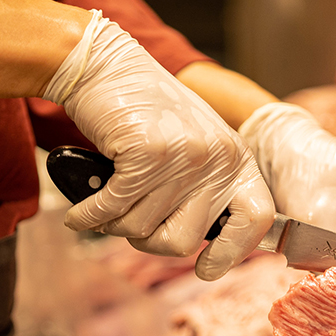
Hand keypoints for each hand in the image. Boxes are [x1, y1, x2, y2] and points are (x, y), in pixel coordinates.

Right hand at [43, 12, 274, 280]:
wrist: (105, 66)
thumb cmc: (143, 111)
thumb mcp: (190, 145)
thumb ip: (202, 188)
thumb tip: (195, 246)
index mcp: (235, 158)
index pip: (256, 219)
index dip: (232, 252)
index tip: (205, 268)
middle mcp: (217, 157)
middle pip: (184, 241)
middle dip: (148, 241)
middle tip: (128, 220)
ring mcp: (183, 155)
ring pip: (141, 228)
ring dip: (113, 222)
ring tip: (105, 197)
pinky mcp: (146, 153)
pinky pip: (112, 210)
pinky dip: (89, 215)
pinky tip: (80, 211)